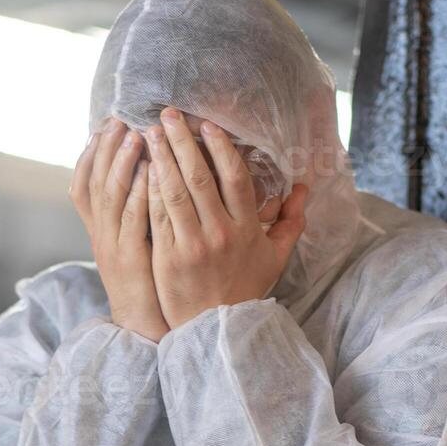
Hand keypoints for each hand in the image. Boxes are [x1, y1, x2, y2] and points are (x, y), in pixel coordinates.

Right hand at [70, 117, 168, 342]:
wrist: (141, 326)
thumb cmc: (145, 282)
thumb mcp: (131, 244)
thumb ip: (133, 213)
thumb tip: (144, 177)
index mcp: (97, 229)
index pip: (83, 183)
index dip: (90, 154)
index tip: (102, 126)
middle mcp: (99, 234)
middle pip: (94, 182)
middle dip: (106, 148)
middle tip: (118, 120)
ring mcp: (112, 246)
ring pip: (110, 196)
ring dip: (121, 163)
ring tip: (133, 135)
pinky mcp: (130, 259)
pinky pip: (133, 220)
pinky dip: (139, 192)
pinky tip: (151, 171)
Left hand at [145, 108, 307, 329]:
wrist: (216, 330)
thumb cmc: (245, 290)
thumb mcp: (275, 258)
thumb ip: (291, 222)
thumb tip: (304, 189)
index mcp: (247, 230)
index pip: (234, 178)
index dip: (220, 148)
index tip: (207, 126)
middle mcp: (220, 234)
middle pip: (199, 177)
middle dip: (182, 141)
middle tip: (167, 115)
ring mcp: (191, 245)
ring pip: (174, 191)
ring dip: (160, 158)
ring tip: (148, 133)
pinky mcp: (168, 257)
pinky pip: (158, 215)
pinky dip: (149, 189)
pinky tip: (142, 169)